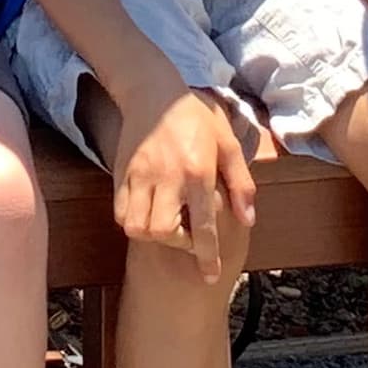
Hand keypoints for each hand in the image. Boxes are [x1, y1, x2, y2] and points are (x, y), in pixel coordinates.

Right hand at [113, 72, 257, 278]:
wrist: (153, 91)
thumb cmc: (196, 117)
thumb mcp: (228, 143)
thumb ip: (240, 183)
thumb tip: (248, 220)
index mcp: (197, 171)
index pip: (203, 225)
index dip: (207, 256)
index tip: (210, 275)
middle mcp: (166, 177)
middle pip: (162, 231)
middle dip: (176, 243)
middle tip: (186, 233)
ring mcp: (140, 175)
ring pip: (136, 226)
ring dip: (152, 234)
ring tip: (166, 223)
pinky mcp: (121, 172)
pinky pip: (120, 212)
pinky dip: (132, 221)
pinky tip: (147, 212)